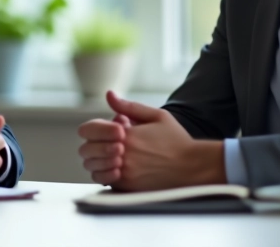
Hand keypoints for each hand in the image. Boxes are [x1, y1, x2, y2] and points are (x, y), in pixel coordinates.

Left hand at [77, 91, 224, 191]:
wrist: (192, 167)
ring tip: (111, 156)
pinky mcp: (128, 186)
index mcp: (126, 133)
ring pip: (92, 167)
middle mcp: (122, 153)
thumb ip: (129, 106)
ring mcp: (123, 171)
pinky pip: (103, 181)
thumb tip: (109, 94)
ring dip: (97, 160)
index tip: (101, 130)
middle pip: (86, 150)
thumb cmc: (176, 140)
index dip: (91, 129)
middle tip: (106, 143)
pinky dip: (105, 174)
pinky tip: (117, 168)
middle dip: (93, 144)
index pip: (88, 130)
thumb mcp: (156, 116)